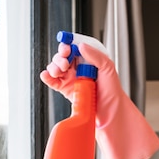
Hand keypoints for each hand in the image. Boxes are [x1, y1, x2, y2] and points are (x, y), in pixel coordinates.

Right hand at [40, 41, 158, 158]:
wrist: (109, 112)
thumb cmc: (112, 91)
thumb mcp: (108, 68)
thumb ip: (95, 55)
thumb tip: (80, 46)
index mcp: (89, 60)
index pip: (75, 47)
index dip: (69, 45)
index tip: (66, 46)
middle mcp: (79, 68)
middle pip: (63, 56)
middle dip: (60, 56)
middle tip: (65, 62)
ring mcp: (71, 79)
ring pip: (56, 67)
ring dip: (54, 66)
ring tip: (59, 70)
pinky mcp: (66, 90)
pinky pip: (53, 81)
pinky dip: (47, 77)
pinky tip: (47, 75)